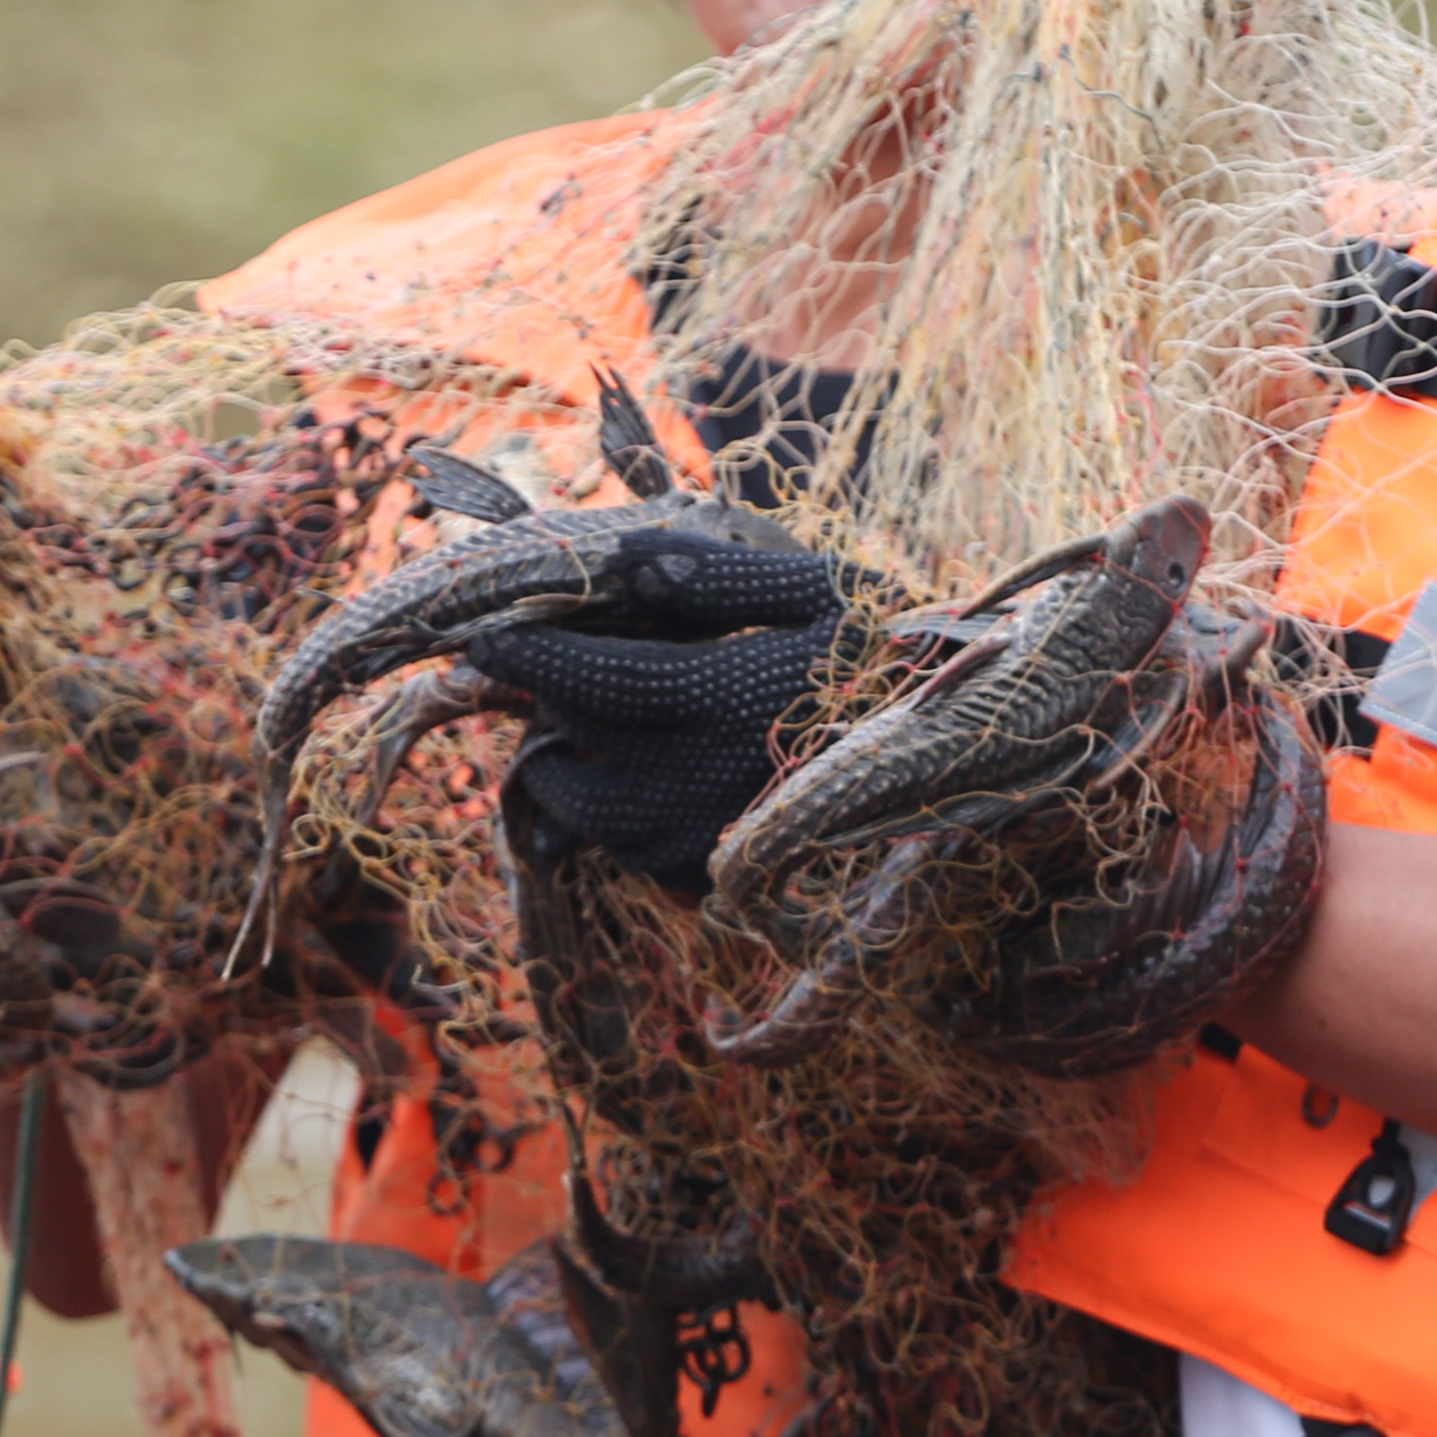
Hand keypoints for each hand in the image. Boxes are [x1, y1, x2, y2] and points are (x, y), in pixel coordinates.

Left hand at [462, 523, 868, 890]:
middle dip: (545, 698)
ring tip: (593, 718)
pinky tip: (640, 767)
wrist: (948, 763)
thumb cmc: (882, 660)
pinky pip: (616, 844)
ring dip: (567, 757)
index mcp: (715, 696)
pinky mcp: (701, 879)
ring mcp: (691, 841)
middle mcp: (689, 782)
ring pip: (576, 803)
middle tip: (542, 663)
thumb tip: (620, 557)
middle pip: (565, 738)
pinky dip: (606, 804)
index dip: (524, 650)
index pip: (581, 673)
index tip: (488, 631)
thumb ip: (716, 574)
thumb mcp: (820, 592)